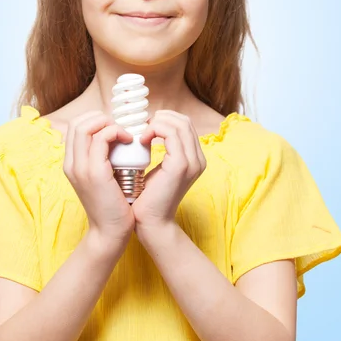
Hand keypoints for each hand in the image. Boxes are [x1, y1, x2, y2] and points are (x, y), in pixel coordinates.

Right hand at [63, 110, 135, 245]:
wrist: (110, 232)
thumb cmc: (112, 206)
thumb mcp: (102, 179)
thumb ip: (102, 160)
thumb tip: (116, 140)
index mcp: (71, 164)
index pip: (75, 127)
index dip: (95, 120)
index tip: (115, 128)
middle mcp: (71, 164)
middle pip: (77, 122)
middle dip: (100, 117)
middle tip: (120, 128)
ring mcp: (80, 168)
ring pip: (85, 126)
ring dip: (108, 123)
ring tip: (125, 134)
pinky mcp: (94, 172)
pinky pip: (101, 139)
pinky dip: (116, 133)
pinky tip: (129, 141)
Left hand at [132, 110, 206, 243]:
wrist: (151, 223)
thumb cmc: (148, 198)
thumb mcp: (158, 169)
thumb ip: (162, 151)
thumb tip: (148, 130)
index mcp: (195, 159)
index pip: (184, 125)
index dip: (165, 119)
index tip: (145, 126)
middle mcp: (199, 160)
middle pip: (184, 121)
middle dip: (161, 117)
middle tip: (142, 127)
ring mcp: (193, 162)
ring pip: (179, 124)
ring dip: (157, 123)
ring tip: (141, 134)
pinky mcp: (181, 165)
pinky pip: (171, 134)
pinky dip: (155, 130)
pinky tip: (142, 139)